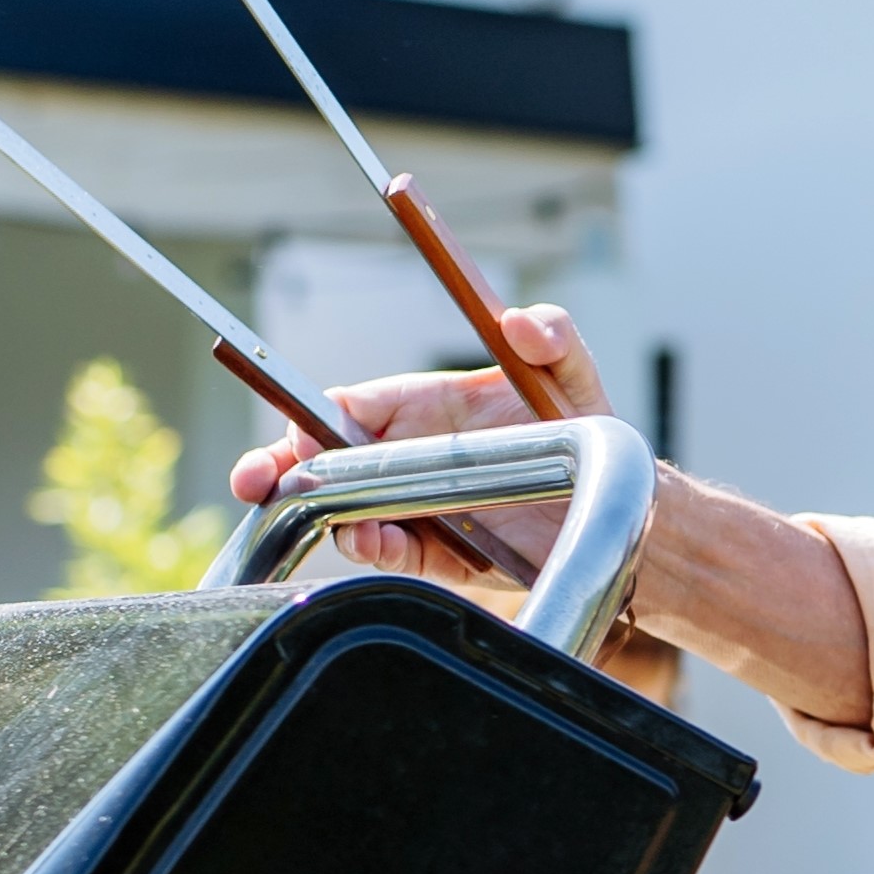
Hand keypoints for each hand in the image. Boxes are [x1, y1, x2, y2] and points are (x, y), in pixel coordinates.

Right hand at [229, 304, 611, 580]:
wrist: (618, 509)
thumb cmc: (585, 430)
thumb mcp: (573, 375)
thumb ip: (553, 337)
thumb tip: (522, 321)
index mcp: (424, 406)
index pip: (346, 406)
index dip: (311, 418)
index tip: (301, 436)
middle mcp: (411, 455)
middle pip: (325, 460)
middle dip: (281, 469)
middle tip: (255, 481)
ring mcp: (420, 504)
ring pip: (347, 509)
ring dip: (326, 514)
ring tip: (332, 519)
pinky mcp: (440, 551)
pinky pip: (392, 550)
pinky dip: (375, 547)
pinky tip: (371, 540)